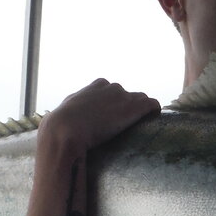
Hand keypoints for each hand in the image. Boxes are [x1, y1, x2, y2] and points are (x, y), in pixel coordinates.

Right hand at [40, 79, 160, 153]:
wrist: (65, 130)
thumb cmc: (60, 126)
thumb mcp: (66, 111)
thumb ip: (73, 110)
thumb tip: (66, 119)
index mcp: (97, 86)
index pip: (113, 91)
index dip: (116, 106)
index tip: (114, 120)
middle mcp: (112, 87)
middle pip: (129, 96)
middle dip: (128, 109)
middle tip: (125, 129)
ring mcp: (124, 96)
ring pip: (142, 101)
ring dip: (141, 113)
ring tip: (141, 128)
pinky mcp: (135, 106)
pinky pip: (153, 105)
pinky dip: (154, 113)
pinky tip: (154, 122)